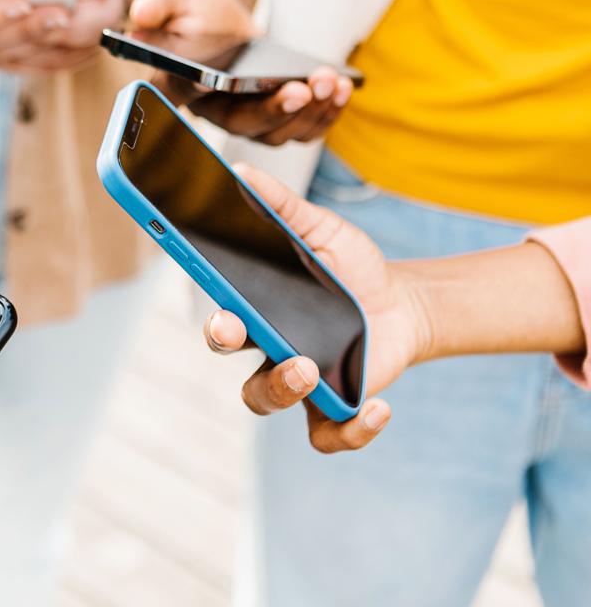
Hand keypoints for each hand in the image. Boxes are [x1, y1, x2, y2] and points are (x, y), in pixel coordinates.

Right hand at [129, 0, 350, 143]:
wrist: (217, 10)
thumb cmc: (188, 3)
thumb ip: (154, 1)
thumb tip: (141, 11)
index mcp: (174, 83)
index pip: (179, 93)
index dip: (195, 91)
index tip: (213, 80)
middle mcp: (208, 110)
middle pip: (239, 125)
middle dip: (273, 112)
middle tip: (300, 89)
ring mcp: (243, 118)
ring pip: (275, 134)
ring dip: (307, 114)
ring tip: (329, 82)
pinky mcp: (272, 115)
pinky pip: (301, 128)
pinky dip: (325, 115)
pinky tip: (344, 87)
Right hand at [201, 165, 431, 451]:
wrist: (401, 302)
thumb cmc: (349, 267)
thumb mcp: (321, 229)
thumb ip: (281, 205)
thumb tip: (240, 170)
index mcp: (254, 304)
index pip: (217, 308)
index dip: (206, 307)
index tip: (211, 300)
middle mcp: (264, 345)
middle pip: (228, 355)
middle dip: (225, 342)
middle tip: (237, 328)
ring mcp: (296, 380)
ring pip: (264, 398)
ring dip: (280, 387)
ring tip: (309, 368)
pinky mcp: (333, 406)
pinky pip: (326, 436)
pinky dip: (351, 431)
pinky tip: (378, 408)